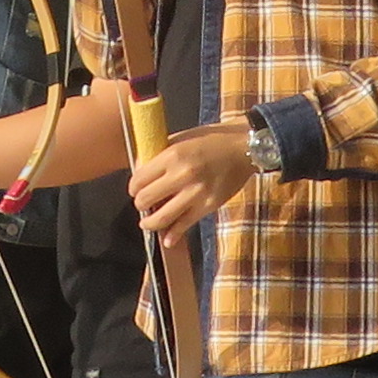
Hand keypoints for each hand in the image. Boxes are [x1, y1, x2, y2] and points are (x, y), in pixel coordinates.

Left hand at [129, 125, 256, 245]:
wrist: (244, 147)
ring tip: (147, 222)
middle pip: (145, 199)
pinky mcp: (209, 205)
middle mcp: (182, 175)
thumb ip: (160, 154)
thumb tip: (139, 170)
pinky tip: (167, 239)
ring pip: (161, 217)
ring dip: (150, 222)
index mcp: (172, 155)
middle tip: (143, 203)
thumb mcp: (181, 138)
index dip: (133, 187)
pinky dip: (173, 235)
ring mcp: (196, 193)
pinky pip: (184, 225)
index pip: (138, 180)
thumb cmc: (212, 140)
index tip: (136, 189)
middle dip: (140, 203)